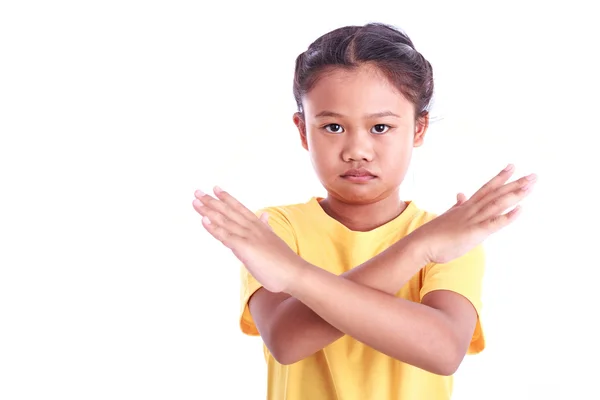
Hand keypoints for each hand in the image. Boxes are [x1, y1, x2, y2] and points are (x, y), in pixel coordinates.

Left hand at [192, 187, 304, 292]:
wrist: (295, 273)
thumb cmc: (284, 262)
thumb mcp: (273, 239)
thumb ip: (266, 227)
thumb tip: (265, 215)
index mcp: (259, 227)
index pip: (240, 209)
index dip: (227, 198)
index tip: (215, 188)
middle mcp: (253, 228)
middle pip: (229, 212)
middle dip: (212, 201)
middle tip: (197, 191)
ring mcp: (249, 237)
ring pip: (225, 221)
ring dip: (208, 210)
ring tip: (195, 200)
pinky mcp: (245, 248)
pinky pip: (226, 236)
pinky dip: (214, 228)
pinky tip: (203, 220)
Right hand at [411, 164, 536, 263]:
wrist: (421, 243)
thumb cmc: (434, 234)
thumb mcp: (449, 216)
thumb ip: (458, 205)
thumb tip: (461, 194)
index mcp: (466, 207)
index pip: (487, 188)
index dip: (500, 177)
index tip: (513, 166)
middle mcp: (472, 210)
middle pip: (496, 193)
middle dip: (516, 183)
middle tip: (534, 175)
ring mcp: (473, 220)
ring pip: (497, 204)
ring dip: (515, 194)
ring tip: (531, 185)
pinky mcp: (475, 233)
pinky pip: (494, 223)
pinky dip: (508, 216)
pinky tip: (521, 210)